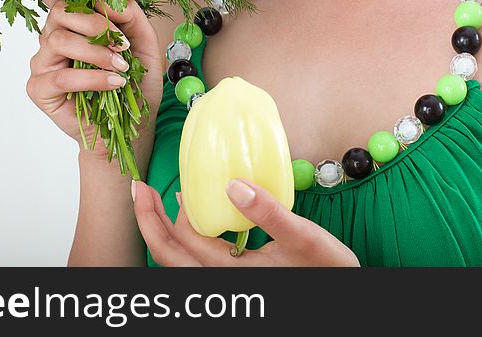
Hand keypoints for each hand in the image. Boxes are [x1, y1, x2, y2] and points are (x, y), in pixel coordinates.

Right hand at [25, 0, 165, 158]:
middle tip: (122, 42)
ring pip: (57, 40)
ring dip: (95, 51)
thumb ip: (133, 18)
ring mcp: (42, 62)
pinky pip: (60, 76)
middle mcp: (53, 36)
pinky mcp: (39, 89)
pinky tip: (114, 83)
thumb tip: (113, 1)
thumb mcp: (145, 46)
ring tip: (121, 65)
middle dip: (94, 22)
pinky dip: (91, 77)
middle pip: (61, 12)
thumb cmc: (133, 86)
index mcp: (75, 22)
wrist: (129, 131)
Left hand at [132, 178, 359, 266]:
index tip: (168, 183)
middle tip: (138, 190)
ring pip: (178, 266)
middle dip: (148, 223)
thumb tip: (233, 184)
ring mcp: (227, 288)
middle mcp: (222, 286)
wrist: (343, 299)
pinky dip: (183, 243)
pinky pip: (195, 266)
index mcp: (232, 275)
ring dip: (162, 234)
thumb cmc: (328, 271)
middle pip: (168, 259)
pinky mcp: (236, 284)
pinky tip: (192, 222)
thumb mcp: (305, 238)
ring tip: (156, 204)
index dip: (170, 213)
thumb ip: (269, 212)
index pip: (185, 243)